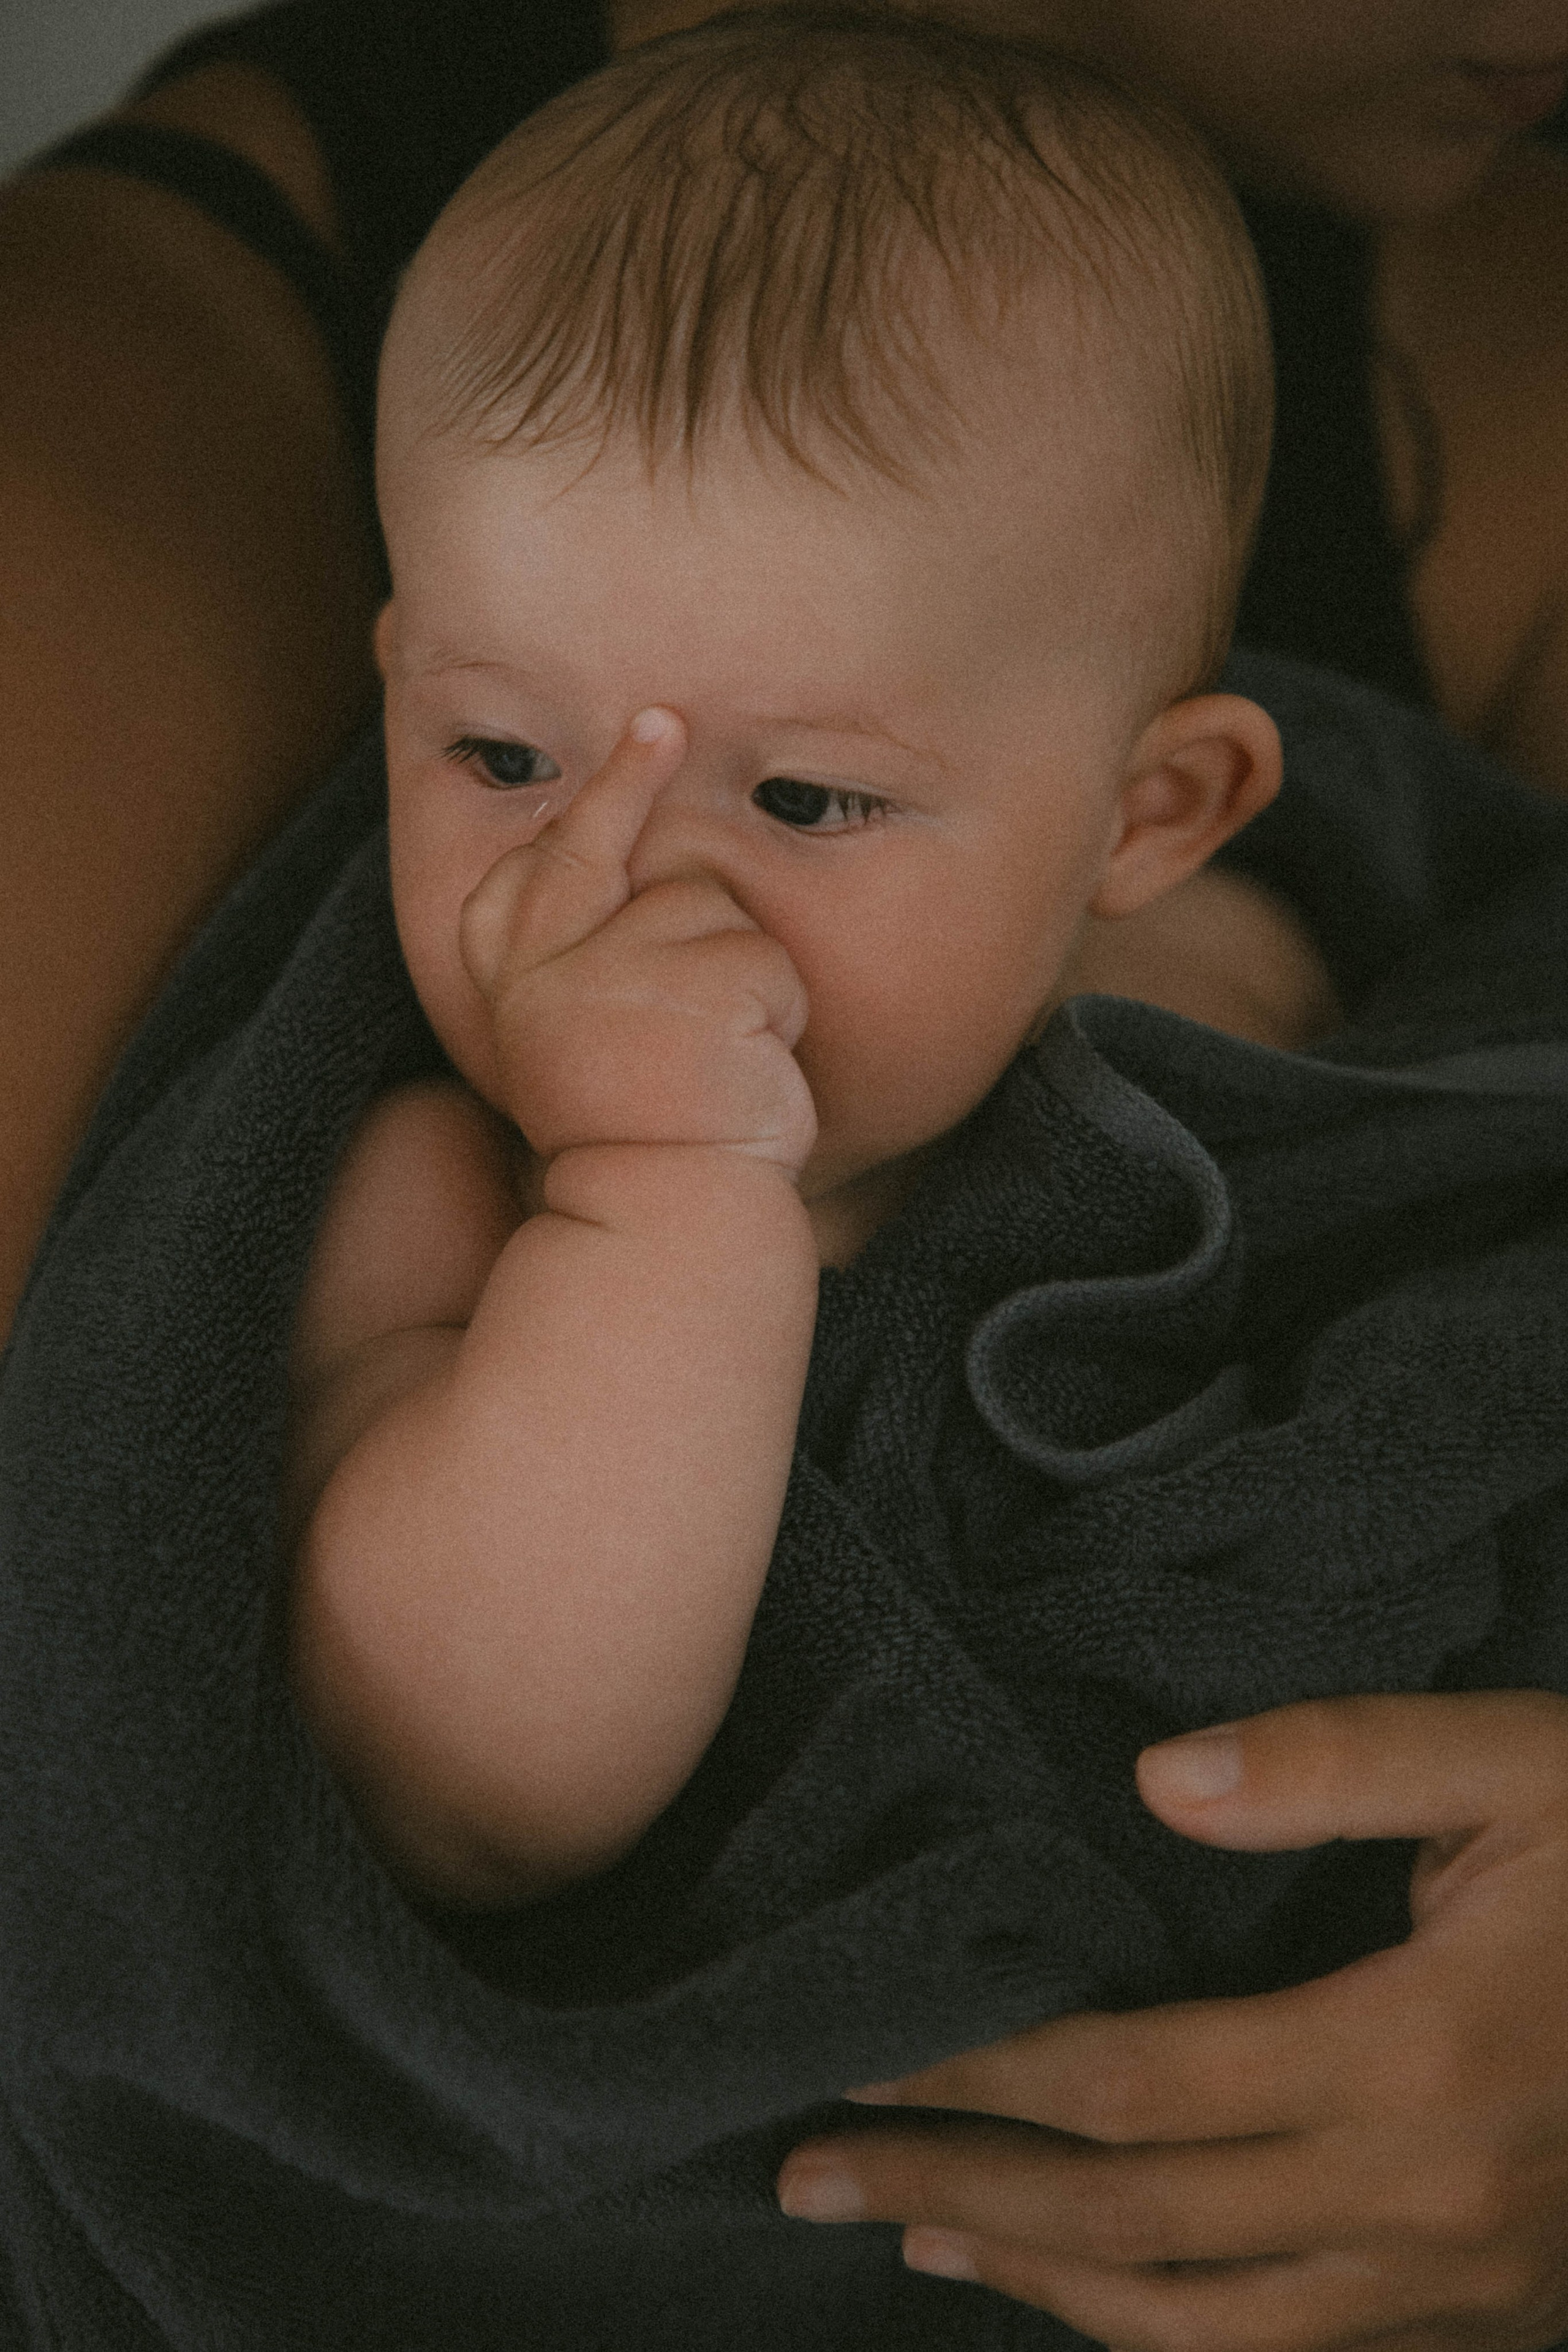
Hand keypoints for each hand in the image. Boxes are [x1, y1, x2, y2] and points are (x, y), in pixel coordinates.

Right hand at [459, 708, 814, 1169]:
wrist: (670, 1226)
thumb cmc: (648, 1148)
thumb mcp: (589, 1053)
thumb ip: (578, 973)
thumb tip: (604, 874)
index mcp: (513, 996)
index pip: (521, 881)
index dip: (576, 815)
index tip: (631, 740)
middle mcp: (548, 977)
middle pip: (590, 854)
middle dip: (627, 779)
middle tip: (665, 721)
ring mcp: (618, 977)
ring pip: (702, 906)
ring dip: (735, 969)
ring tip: (724, 1051)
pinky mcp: (698, 988)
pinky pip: (763, 960)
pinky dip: (776, 1008)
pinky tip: (753, 1066)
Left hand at [777, 1693, 1567, 2351]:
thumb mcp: (1520, 1769)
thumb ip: (1341, 1759)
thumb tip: (1163, 1779)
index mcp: (1410, 2058)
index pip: (1131, 2084)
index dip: (981, 2074)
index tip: (861, 2050)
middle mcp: (1415, 2204)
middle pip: (1131, 2223)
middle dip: (955, 2194)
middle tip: (807, 2168)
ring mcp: (1452, 2288)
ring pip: (1197, 2328)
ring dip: (1038, 2288)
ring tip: (914, 2239)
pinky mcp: (1482, 2319)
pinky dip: (1164, 2339)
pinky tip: (1092, 2300)